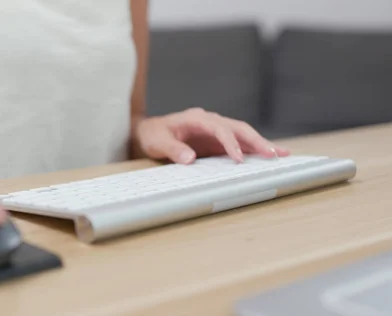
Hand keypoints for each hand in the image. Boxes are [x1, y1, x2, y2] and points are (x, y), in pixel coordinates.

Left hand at [136, 108, 289, 163]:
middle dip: (256, 140)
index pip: (219, 128)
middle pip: (238, 128)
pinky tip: (269, 156)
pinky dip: (254, 150)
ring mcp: (216, 131)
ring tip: (282, 155)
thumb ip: (173, 149)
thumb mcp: (157, 141)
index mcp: (197, 119)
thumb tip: (190, 159)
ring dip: (261, 144)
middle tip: (273, 154)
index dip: (230, 143)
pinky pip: (239, 143)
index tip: (238, 158)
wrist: (149, 132)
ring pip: (243, 134)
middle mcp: (210, 122)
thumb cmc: (153, 135)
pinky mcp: (217, 141)